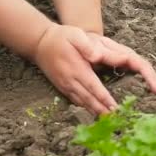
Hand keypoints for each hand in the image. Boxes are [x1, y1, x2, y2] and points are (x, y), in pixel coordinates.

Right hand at [33, 24, 155, 114]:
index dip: (105, 99)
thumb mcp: (76, 35)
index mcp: (77, 69)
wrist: (39, 43)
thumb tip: (98, 57)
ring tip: (107, 120)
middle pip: (89, 99)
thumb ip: (88, 46)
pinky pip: (75, 100)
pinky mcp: (61, 87)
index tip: (115, 108)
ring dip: (94, 111)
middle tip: (116, 120)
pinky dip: (84, 108)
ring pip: (82, 102)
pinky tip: (92, 111)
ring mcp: (65, 85)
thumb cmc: (61, 37)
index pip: (94, 87)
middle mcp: (70, 80)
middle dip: (102, 110)